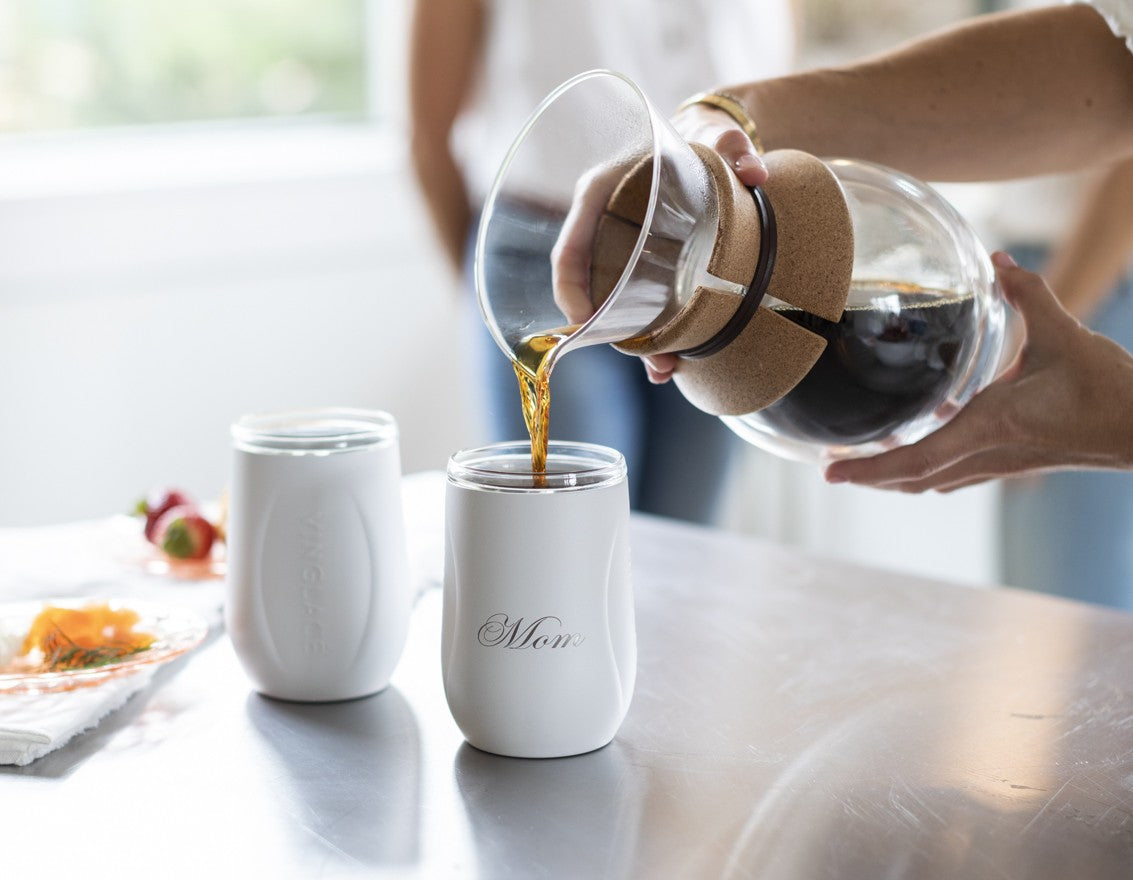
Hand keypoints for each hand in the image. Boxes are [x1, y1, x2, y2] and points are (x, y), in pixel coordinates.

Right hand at [550, 103, 767, 351]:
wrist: (707, 144)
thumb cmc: (699, 138)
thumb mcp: (714, 139)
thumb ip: (733, 147)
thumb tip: (756, 172)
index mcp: (602, 192)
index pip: (569, 248)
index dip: (570, 289)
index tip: (587, 322)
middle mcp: (602, 224)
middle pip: (591, 288)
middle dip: (609, 331)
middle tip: (643, 359)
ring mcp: (619, 250)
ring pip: (614, 304)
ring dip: (635, 343)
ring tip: (665, 371)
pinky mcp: (639, 266)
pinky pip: (634, 302)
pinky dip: (650, 333)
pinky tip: (671, 362)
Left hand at [823, 252, 1132, 491]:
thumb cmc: (1110, 390)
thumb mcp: (1066, 335)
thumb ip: (1029, 294)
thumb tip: (1000, 259)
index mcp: (990, 423)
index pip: (915, 458)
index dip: (869, 468)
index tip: (831, 471)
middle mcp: (987, 452)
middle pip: (913, 478)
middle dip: (870, 476)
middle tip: (833, 467)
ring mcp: (999, 464)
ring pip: (933, 481)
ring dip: (895, 477)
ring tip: (863, 463)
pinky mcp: (1012, 462)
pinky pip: (954, 474)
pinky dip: (925, 468)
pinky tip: (918, 449)